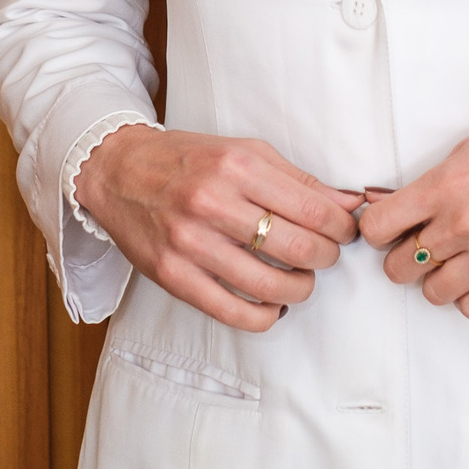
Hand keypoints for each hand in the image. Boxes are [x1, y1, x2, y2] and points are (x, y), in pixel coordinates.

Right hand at [73, 125, 362, 330]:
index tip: (347, 232)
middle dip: (326, 258)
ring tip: (302, 280)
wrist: (119, 170)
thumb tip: (349, 204)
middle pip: (297, 248)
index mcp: (237, 166)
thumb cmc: (190, 159)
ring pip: (269, 286)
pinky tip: (273, 306)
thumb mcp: (245, 151)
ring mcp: (190, 243)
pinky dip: (264, 317)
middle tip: (327, 255)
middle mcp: (213, 203)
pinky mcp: (172, 276)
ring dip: (300, 289)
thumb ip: (298, 179)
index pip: (312, 208)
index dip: (341, 227)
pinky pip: (232, 312)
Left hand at [359, 102, 468, 319]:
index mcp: (446, 186)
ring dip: (436, 277)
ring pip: (433, 292)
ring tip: (455, 258)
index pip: (378, 228)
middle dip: (403, 255)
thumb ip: (433, 184)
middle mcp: (465, 225)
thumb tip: (397, 210)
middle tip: (421, 243)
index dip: (378, 229)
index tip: (388, 228)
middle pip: (398, 267)